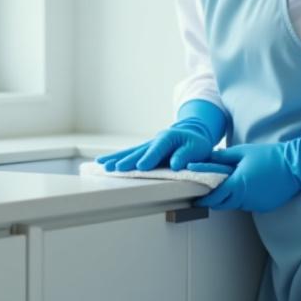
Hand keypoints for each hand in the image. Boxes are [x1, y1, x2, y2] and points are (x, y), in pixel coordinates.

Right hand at [94, 126, 214, 171]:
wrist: (192, 133)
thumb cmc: (196, 142)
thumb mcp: (197, 147)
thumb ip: (186, 155)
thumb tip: (175, 164)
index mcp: (169, 138)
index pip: (158, 149)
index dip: (149, 158)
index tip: (141, 166)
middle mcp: (155, 140)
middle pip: (139, 151)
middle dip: (127, 160)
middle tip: (116, 168)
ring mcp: (147, 145)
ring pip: (130, 152)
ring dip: (117, 158)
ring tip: (103, 165)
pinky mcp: (144, 150)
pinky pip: (129, 153)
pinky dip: (116, 157)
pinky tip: (104, 162)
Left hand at [187, 143, 300, 211]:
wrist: (296, 166)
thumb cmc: (270, 156)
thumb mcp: (243, 152)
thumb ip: (224, 157)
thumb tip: (209, 157)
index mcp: (238, 185)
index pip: (215, 197)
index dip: (204, 199)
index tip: (196, 199)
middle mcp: (246, 198)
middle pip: (224, 204)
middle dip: (214, 200)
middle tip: (207, 193)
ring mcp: (256, 204)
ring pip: (236, 204)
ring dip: (229, 198)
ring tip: (225, 187)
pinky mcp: (265, 206)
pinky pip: (248, 204)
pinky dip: (243, 198)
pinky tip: (246, 188)